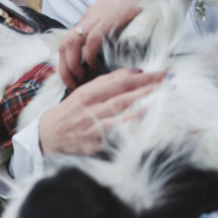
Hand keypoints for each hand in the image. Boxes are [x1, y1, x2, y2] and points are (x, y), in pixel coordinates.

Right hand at [38, 68, 165, 155]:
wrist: (47, 136)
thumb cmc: (69, 112)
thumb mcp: (83, 92)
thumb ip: (108, 82)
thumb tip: (135, 72)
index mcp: (88, 93)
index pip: (120, 82)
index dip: (143, 77)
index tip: (163, 74)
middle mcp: (90, 108)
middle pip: (123, 96)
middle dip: (148, 89)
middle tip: (170, 84)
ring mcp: (92, 127)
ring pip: (119, 114)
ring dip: (141, 106)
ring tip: (162, 100)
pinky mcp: (93, 145)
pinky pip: (114, 136)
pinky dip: (129, 129)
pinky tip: (144, 125)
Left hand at [59, 0, 183, 89]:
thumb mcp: (119, 16)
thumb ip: (113, 30)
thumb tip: (115, 49)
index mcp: (90, 19)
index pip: (68, 42)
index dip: (66, 61)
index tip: (71, 77)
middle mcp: (88, 19)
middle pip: (64, 45)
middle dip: (64, 68)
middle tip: (70, 84)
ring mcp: (96, 18)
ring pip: (71, 44)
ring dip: (72, 64)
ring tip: (79, 78)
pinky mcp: (107, 19)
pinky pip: (91, 40)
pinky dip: (89, 55)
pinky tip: (93, 65)